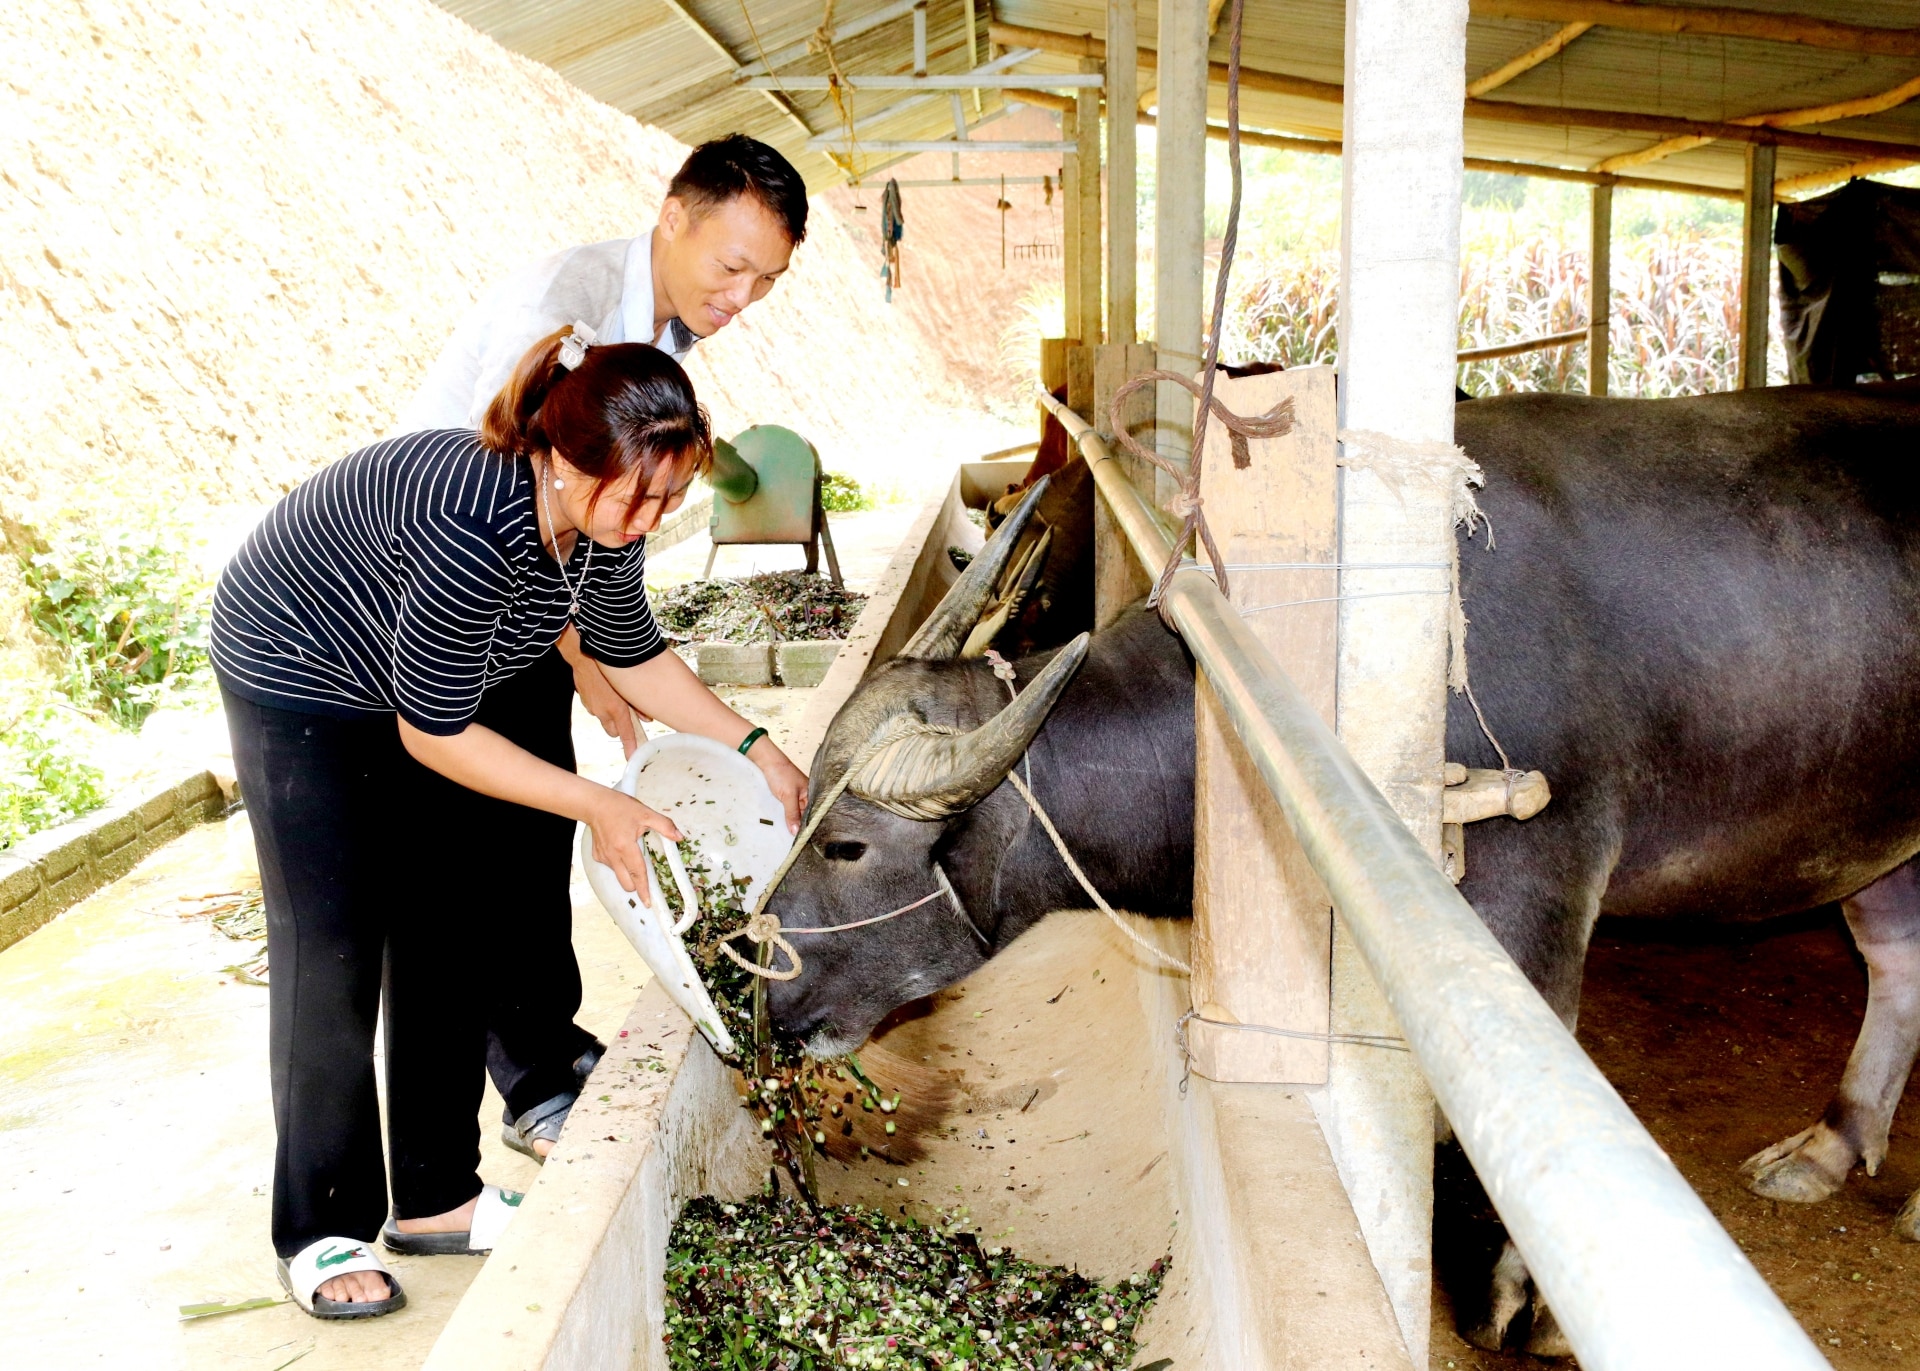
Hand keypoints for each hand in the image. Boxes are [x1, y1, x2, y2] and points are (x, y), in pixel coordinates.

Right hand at [572, 646, 647, 756]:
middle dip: (619, 727)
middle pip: (613, 731)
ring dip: (609, 714)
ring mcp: (592, 707)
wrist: (584, 656)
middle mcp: (602, 711)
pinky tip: (603, 690)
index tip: (632, 757)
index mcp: (616, 708)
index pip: (625, 734)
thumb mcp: (628, 686)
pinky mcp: (584, 701)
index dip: (630, 747)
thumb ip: (638, 704)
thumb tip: (647, 718)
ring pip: (603, 719)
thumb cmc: (609, 668)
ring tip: (613, 696)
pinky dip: (600, 704)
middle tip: (624, 715)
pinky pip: (595, 708)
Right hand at [583, 786, 681, 901]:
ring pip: (619, 875)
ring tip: (630, 849)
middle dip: (636, 883)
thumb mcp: (645, 813)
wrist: (594, 805)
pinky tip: (619, 846)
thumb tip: (679, 837)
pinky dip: (618, 862)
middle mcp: (612, 856)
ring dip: (627, 871)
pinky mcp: (597, 856)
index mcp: (625, 847)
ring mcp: (603, 857)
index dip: (644, 889)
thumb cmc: (618, 807)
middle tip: (643, 871)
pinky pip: (611, 866)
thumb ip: (664, 826)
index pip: (637, 873)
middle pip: (626, 883)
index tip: (648, 902)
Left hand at [747, 736, 809, 833]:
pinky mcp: (785, 800)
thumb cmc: (781, 774)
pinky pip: (788, 812)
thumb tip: (796, 832)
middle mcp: (806, 797)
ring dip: (793, 824)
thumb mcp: (789, 796)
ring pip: (796, 815)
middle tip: (799, 843)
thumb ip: (793, 814)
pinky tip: (784, 828)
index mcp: (812, 794)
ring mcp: (795, 799)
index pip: (815, 814)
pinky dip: (786, 819)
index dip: (811, 826)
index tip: (806, 839)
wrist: (766, 762)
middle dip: (802, 827)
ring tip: (792, 839)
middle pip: (806, 816)